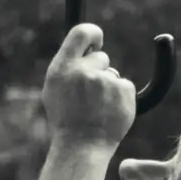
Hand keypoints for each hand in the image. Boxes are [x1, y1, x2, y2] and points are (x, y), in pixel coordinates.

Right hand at [40, 23, 135, 153]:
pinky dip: (121, 99)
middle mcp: (83, 71)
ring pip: (113, 75)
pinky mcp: (123, 91)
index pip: (82, 32)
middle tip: (92, 94)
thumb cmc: (67, 120)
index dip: (93, 33)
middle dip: (100, 71)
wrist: (81, 147)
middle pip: (101, 57)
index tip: (98, 40)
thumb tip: (86, 47)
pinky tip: (110, 113)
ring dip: (109, 88)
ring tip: (98, 109)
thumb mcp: (55, 89)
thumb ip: (68, 66)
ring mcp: (105, 81)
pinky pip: (125, 87)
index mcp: (62, 68)